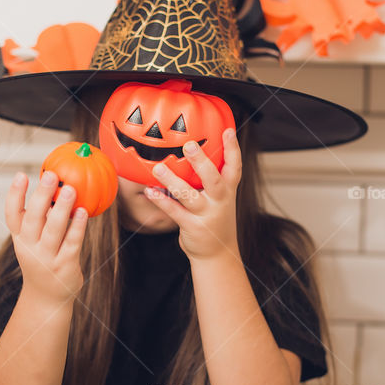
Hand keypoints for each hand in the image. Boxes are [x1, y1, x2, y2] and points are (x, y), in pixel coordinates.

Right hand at [5, 170, 87, 303]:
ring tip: (70, 189)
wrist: (47, 298)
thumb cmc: (42, 260)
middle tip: (51, 175)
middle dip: (41, 196)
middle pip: (33, 218)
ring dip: (62, 208)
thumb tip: (53, 184)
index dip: (15, 195)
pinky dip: (77, 227)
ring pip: (53, 229)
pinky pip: (72, 243)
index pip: (12, 214)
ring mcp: (47, 257)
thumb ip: (38, 218)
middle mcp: (30, 247)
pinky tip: (83, 212)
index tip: (21, 175)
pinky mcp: (65, 265)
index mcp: (20, 238)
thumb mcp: (32, 241)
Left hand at [143, 127, 240, 260]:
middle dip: (201, 162)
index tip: (228, 130)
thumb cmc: (215, 218)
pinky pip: (175, 212)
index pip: (234, 167)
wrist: (218, 254)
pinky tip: (150, 190)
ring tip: (158, 168)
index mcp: (228, 191)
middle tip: (188, 145)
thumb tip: (194, 151)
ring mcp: (207, 215)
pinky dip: (161, 201)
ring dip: (173, 181)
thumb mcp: (221, 198)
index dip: (232, 149)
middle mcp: (220, 201)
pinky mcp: (192, 227)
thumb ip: (212, 178)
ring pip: (189, 196)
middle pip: (214, 179)